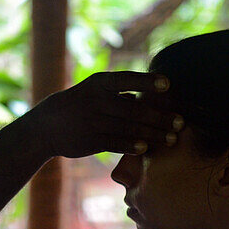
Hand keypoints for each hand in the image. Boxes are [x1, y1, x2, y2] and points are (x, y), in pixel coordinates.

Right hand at [27, 71, 182, 158]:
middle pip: (135, 109)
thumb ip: (121, 93)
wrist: (47, 125)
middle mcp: (96, 101)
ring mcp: (93, 121)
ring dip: (153, 134)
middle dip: (160, 117)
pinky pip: (116, 143)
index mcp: (99, 83)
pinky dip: (132, 146)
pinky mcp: (90, 141)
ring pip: (129, 129)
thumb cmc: (80, 104)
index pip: (127, 79)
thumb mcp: (94, 90)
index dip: (148, 81)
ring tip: (171, 139)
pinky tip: (146, 148)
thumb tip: (151, 97)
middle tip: (180, 122)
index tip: (168, 84)